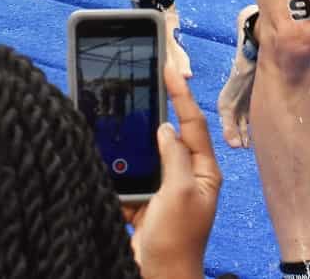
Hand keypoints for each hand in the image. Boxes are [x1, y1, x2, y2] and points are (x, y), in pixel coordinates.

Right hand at [124, 63, 221, 278]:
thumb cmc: (177, 240)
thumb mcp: (180, 193)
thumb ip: (174, 157)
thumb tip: (165, 127)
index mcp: (203, 172)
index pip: (193, 123)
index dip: (181, 94)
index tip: (170, 68)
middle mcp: (186, 178)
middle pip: (170, 136)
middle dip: (156, 111)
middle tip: (144, 83)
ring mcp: (164, 193)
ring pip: (147, 156)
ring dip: (134, 142)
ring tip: (121, 115)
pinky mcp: (144, 207)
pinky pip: (130, 180)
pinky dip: (119, 170)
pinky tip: (106, 154)